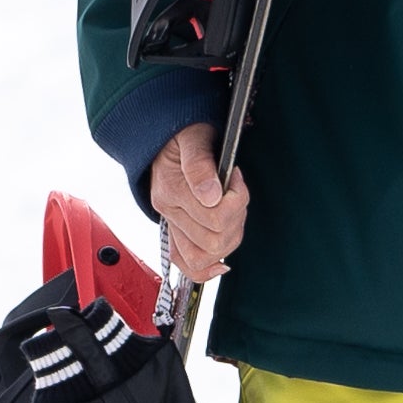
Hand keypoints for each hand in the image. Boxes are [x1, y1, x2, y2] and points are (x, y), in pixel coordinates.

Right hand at [150, 125, 247, 284]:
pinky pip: (189, 264)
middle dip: (236, 217)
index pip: (215, 216)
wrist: (165, 136)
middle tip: (235, 192)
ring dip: (230, 235)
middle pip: (215, 240)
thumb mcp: (193, 138)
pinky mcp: (178, 230)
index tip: (235, 175)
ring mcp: (173, 223)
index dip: (237, 198)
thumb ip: (199, 164)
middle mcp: (170, 211)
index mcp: (172, 190)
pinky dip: (207, 269)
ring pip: (208, 254)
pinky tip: (221, 262)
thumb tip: (212, 195)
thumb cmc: (182, 133)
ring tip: (232, 209)